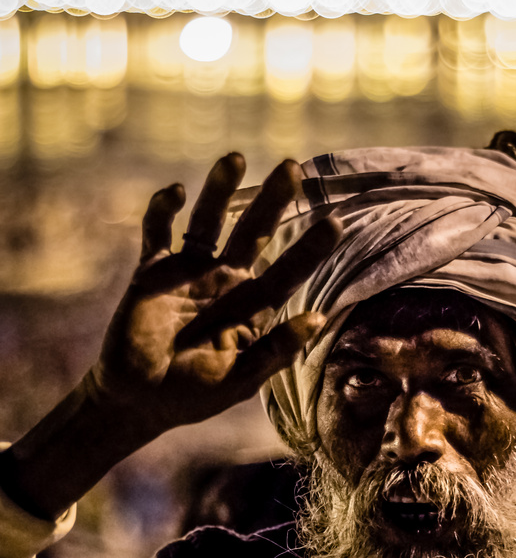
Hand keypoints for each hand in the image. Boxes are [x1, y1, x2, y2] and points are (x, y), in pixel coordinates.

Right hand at [90, 152, 339, 438]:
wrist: (138, 399)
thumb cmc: (193, 396)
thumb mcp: (240, 379)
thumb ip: (276, 350)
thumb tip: (318, 320)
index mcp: (252, 307)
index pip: (288, 271)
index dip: (310, 249)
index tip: (334, 223)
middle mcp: (225, 281)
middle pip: (253, 232)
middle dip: (272, 201)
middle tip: (293, 168)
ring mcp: (189, 272)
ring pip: (208, 221)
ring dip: (219, 190)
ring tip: (235, 158)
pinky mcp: (152, 272)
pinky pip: (158, 233)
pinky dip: (163, 211)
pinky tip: (176, 193)